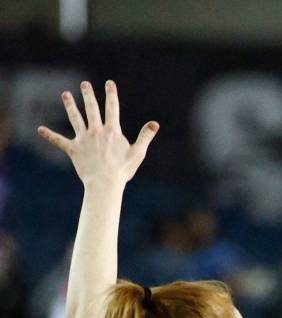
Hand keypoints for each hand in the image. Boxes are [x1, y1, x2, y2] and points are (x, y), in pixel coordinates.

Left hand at [37, 80, 157, 187]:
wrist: (105, 183)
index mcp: (112, 131)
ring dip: (70, 105)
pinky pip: (60, 141)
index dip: (111, 94)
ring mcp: (83, 139)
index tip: (109, 83)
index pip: (112, 108)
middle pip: (91, 109)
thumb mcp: (138, 153)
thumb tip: (155, 124)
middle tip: (84, 84)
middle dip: (88, 95)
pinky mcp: (73, 149)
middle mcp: (96, 131)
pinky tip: (40, 129)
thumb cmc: (123, 170)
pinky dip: (50, 135)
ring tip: (65, 94)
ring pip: (75, 118)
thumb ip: (145, 136)